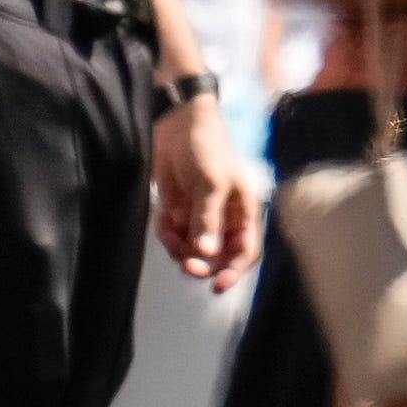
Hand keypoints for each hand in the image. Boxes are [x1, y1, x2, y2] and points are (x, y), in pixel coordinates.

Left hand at [154, 95, 254, 283]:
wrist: (177, 121)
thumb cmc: (206, 146)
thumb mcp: (211, 182)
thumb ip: (208, 218)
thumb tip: (206, 252)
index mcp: (242, 212)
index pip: (245, 251)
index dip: (233, 271)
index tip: (216, 285)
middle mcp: (223, 218)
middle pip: (216, 256)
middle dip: (201, 263)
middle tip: (186, 265)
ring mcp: (199, 214)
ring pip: (190, 248)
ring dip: (178, 247)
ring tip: (169, 231)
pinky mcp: (177, 209)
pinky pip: (172, 234)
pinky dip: (165, 233)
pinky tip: (161, 220)